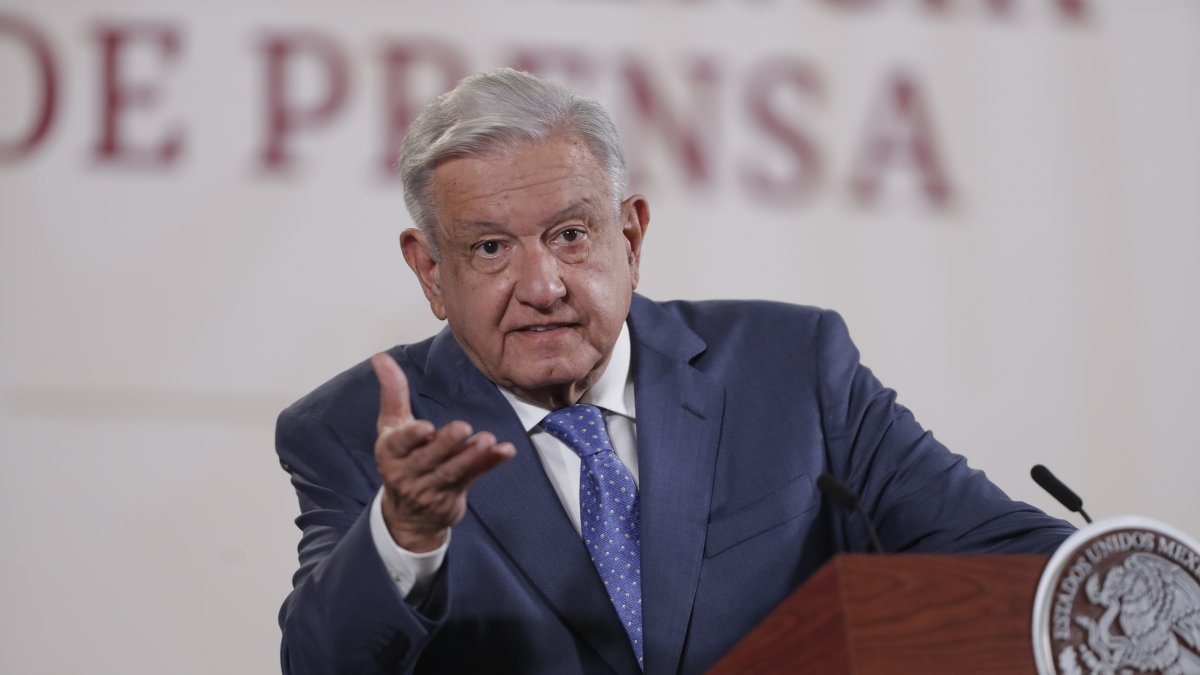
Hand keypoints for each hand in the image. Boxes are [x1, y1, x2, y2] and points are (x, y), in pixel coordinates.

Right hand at [371, 353, 514, 551]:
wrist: (409, 516)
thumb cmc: (401, 459)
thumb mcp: (391, 427)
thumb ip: (392, 393)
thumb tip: (380, 357)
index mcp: (390, 452)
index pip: (399, 444)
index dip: (411, 436)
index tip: (425, 428)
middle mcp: (407, 473)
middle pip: (428, 458)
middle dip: (446, 444)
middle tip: (463, 427)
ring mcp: (430, 487)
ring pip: (452, 471)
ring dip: (471, 456)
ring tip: (488, 440)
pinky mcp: (453, 496)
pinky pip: (473, 477)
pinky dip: (490, 464)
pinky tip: (506, 452)